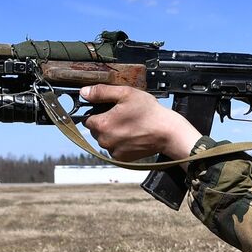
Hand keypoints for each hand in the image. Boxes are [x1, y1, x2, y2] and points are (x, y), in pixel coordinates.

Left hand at [80, 85, 201, 161]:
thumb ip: (102, 92)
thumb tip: (84, 92)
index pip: (88, 118)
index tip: (111, 109)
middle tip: (123, 116)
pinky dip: (120, 143)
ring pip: (105, 140)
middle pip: (96, 130)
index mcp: (102, 124)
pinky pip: (114, 149)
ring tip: (130, 126)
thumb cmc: (149, 113)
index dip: (98, 112)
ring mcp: (113, 151)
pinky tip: (132, 136)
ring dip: (112, 133)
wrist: (167, 133)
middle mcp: (104, 141)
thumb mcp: (126, 94)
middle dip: (105, 123)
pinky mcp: (122, 158)